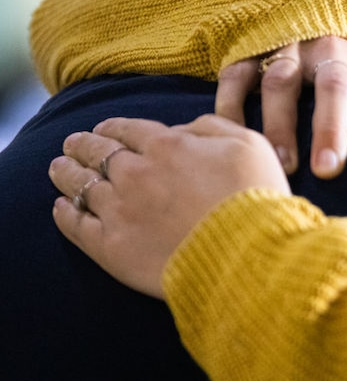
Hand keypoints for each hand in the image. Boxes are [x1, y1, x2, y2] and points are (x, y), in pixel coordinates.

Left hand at [49, 115, 289, 298]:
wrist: (244, 253)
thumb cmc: (254, 197)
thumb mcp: (249, 144)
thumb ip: (212, 127)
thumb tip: (184, 129)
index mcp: (167, 145)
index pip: (128, 129)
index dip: (114, 127)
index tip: (105, 128)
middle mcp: (135, 173)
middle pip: (98, 152)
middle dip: (82, 144)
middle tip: (72, 143)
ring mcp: (119, 210)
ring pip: (80, 185)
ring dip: (66, 173)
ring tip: (57, 168)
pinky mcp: (111, 247)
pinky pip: (76, 226)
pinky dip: (63, 214)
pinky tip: (60, 207)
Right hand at [216, 36, 346, 178]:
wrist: (297, 3)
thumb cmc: (342, 64)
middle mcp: (331, 51)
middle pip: (334, 87)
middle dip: (332, 129)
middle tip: (329, 170)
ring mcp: (288, 47)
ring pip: (283, 83)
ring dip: (281, 124)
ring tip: (282, 165)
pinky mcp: (249, 48)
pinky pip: (237, 77)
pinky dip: (232, 108)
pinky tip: (233, 139)